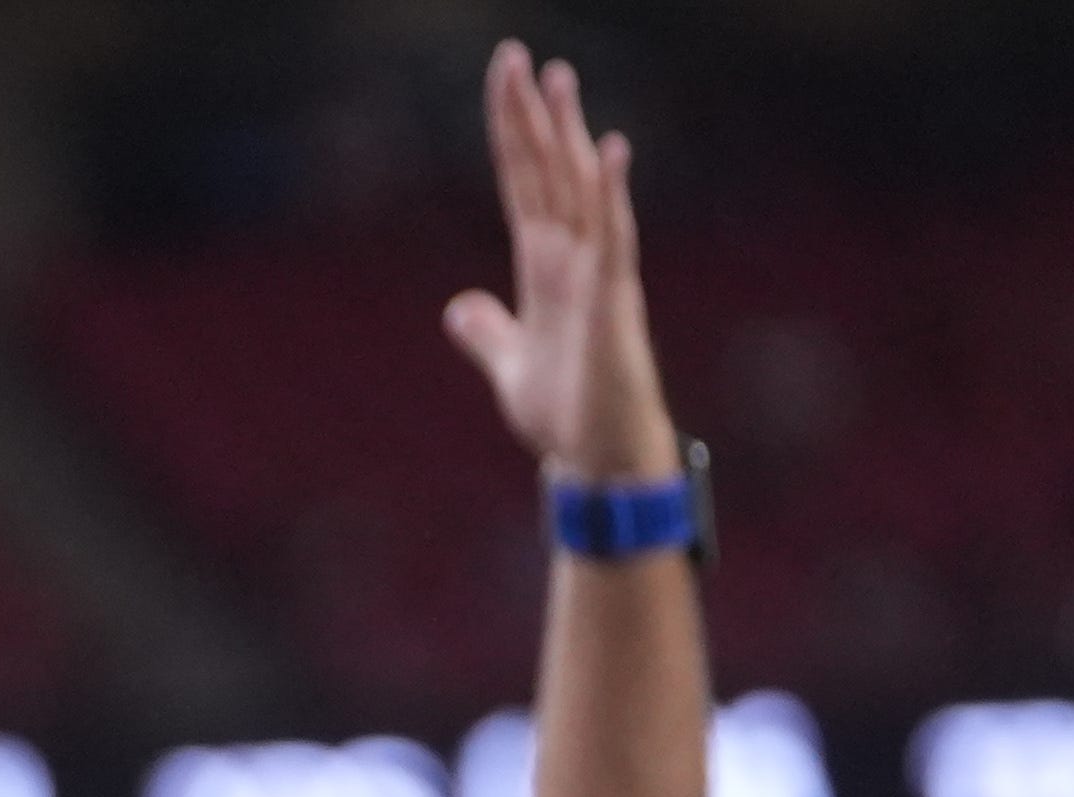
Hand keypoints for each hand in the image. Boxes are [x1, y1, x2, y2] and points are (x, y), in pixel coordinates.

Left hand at [442, 40, 679, 485]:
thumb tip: (459, 308)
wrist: (595, 462)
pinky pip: (614, 238)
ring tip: (558, 77)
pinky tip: (609, 149)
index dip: (511, 137)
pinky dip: (610, 193)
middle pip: (548, 173)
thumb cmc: (566, 416)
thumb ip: (488, 334)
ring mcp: (597, 274)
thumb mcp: (510, 368)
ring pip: (579, 190)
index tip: (503, 85)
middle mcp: (573, 259)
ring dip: (569, 135)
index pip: (523, 186)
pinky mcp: (613, 302)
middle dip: (533, 117)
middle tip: (518, 56)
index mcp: (544, 268)